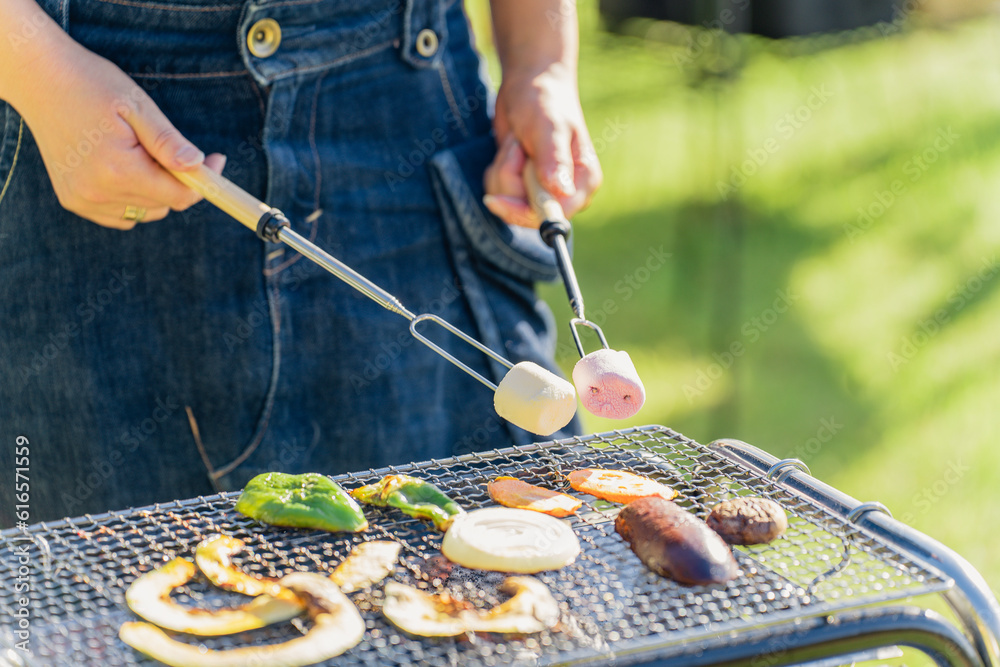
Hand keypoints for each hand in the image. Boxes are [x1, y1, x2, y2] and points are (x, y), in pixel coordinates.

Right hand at [16, 37, 224, 228]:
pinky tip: (125, 169)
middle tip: (172, 149)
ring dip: (157, 191)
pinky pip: (123, 214)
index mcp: (118, 170)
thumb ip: (168, 142)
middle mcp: (98, 193)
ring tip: (140, 153)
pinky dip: (135, 199)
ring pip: (146, 212)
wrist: (40, 80)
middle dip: (179, 181)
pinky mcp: (74, 201)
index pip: (179, 196)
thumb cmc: (92, 85)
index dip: (205, 182)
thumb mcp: (138, 106)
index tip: (217, 161)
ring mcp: (83, 200)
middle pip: (165, 204)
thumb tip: (199, 166)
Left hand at [483, 64, 601, 227]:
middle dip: (510, 179)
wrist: (530, 84)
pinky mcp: (522, 186)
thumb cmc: (546, 100)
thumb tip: (562, 192)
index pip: (553, 216)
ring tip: (517, 143)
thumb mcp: (549, 127)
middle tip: (519, 148)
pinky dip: (496, 169)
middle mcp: (565, 192)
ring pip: (507, 201)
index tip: (496, 200)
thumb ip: (554, 159)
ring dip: (502, 169)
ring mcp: (542, 190)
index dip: (523, 212)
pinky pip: (498, 192)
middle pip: (524, 212)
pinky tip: (510, 149)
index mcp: (582, 183)